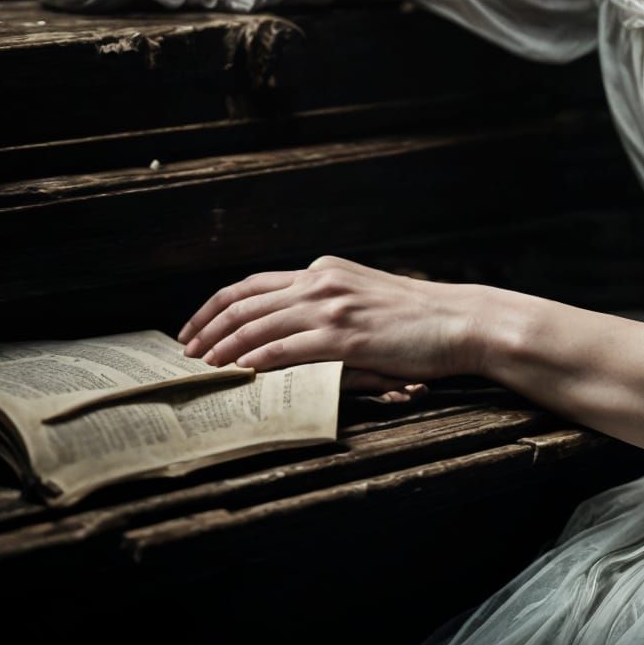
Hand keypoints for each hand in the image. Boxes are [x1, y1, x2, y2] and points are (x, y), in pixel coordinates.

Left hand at [175, 254, 481, 384]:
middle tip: (185, 353)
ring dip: (224, 348)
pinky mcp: (345, 335)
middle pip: (245, 301)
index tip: (194, 330)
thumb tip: (287, 333)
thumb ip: (327, 306)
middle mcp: (322, 281)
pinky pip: (287, 347)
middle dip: (207, 328)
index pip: (253, 284)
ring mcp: (333, 306)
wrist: (458, 320)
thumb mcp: (364, 297)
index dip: (216, 308)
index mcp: (324, 270)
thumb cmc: (417, 318)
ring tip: (202, 368)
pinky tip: (239, 374)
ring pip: (258, 324)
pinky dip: (257, 360)